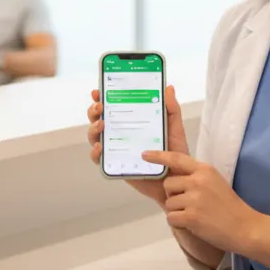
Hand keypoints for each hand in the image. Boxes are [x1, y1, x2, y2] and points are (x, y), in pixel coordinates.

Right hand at [87, 85, 189, 204]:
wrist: (177, 181)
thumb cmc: (175, 154)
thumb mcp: (175, 129)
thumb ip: (172, 109)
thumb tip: (169, 87)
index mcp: (132, 121)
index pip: (113, 106)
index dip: (102, 97)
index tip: (98, 91)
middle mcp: (121, 133)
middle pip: (99, 118)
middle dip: (94, 110)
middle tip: (100, 106)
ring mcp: (116, 149)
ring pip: (95, 136)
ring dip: (93, 128)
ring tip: (101, 125)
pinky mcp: (115, 165)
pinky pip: (99, 159)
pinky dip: (95, 152)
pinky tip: (100, 147)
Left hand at [143, 150, 261, 255]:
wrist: (245, 227)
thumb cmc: (230, 206)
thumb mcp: (215, 182)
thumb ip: (196, 178)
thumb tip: (173, 180)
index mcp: (204, 170)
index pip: (177, 159)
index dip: (159, 156)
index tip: (145, 155)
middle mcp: (197, 181)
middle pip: (168, 184)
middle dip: (174, 195)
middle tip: (189, 204)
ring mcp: (194, 198)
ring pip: (169, 203)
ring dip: (177, 211)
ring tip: (195, 215)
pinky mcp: (191, 216)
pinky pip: (171, 218)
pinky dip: (179, 223)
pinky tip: (193, 224)